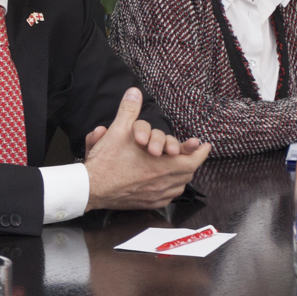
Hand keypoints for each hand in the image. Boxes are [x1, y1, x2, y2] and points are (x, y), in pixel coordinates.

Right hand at [84, 88, 210, 210]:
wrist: (91, 188)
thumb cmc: (106, 162)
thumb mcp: (118, 131)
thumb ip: (129, 110)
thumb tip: (134, 92)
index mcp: (163, 164)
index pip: (194, 159)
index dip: (201, 151)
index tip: (205, 145)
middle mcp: (164, 181)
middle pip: (189, 172)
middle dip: (192, 161)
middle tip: (194, 154)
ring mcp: (157, 194)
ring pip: (179, 185)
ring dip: (182, 175)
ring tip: (182, 167)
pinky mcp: (148, 203)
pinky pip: (168, 197)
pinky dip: (171, 188)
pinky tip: (167, 183)